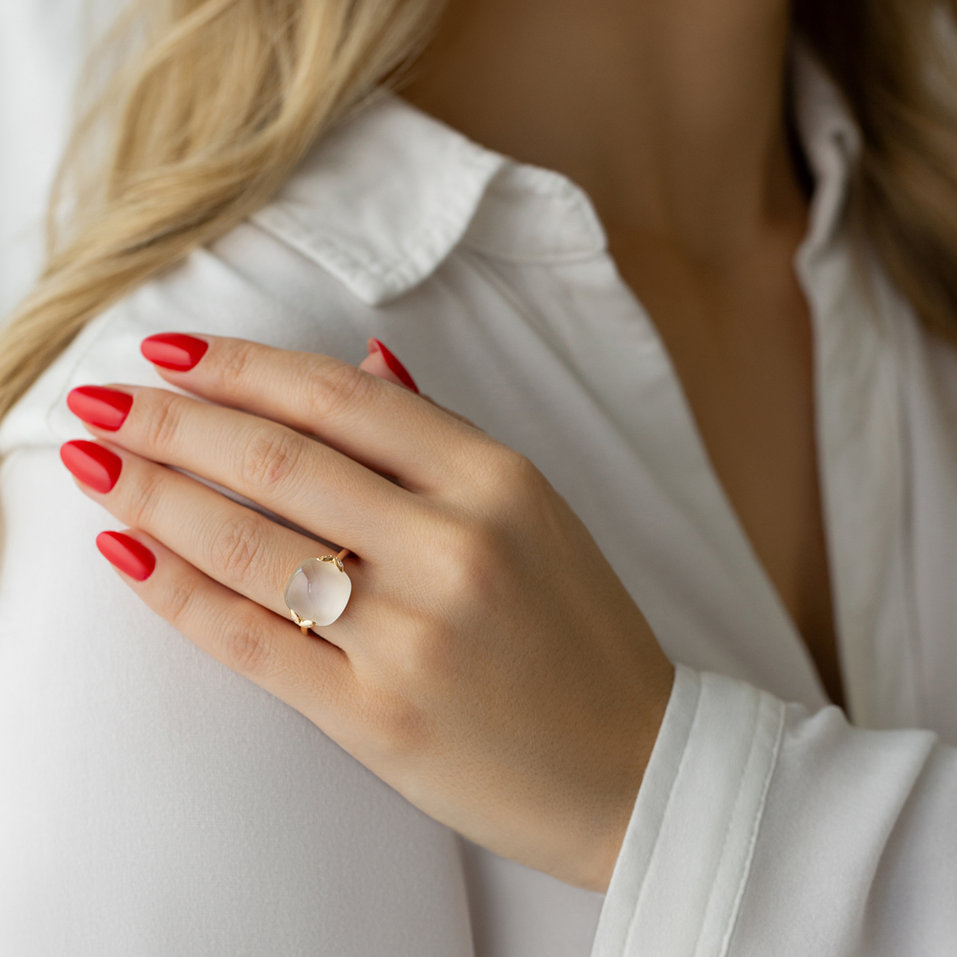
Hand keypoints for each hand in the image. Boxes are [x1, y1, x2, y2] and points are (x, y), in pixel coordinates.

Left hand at [59, 333, 674, 891]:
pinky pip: (250, 640)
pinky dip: (175, 593)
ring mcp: (414, 635)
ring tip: (93, 464)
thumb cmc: (580, 631)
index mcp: (497, 480)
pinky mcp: (377, 716)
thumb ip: (441, 438)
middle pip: (277, 459)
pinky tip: (124, 553)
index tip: (169, 349)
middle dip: (170, 420)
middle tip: (99, 397)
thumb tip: (364, 358)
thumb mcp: (533, 512)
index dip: (240, 366)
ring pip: (249, 544)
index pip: (340, 398)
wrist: (633, 762)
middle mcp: (455, 546)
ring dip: (152, 495)